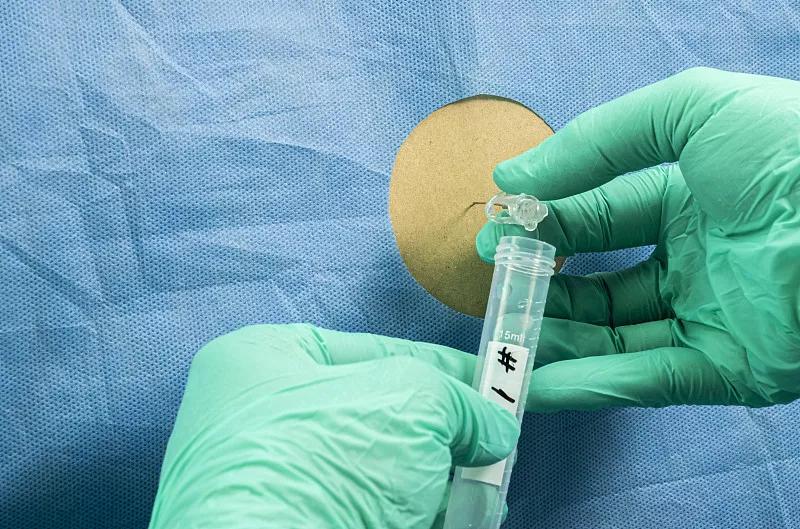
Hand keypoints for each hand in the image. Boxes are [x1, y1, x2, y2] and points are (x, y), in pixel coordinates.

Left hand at [148, 324, 518, 528]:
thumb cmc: (324, 464)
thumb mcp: (412, 400)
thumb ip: (458, 400)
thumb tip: (491, 427)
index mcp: (262, 361)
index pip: (372, 348)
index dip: (441, 364)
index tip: (492, 381)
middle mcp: (261, 420)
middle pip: (381, 415)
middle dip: (444, 434)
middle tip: (489, 445)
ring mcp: (276, 483)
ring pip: (381, 473)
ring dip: (439, 483)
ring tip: (478, 493)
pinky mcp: (296, 528)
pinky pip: (369, 512)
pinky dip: (418, 516)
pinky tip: (451, 521)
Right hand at [477, 67, 799, 409]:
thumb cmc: (787, 150)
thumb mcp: (688, 112)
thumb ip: (596, 142)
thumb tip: (512, 178)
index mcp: (691, 202)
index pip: (601, 218)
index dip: (548, 223)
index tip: (498, 227)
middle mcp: (695, 264)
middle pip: (599, 282)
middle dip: (541, 282)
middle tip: (492, 279)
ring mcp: (709, 319)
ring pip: (613, 338)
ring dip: (554, 338)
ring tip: (501, 333)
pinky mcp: (724, 370)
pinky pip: (644, 380)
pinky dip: (586, 385)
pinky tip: (534, 381)